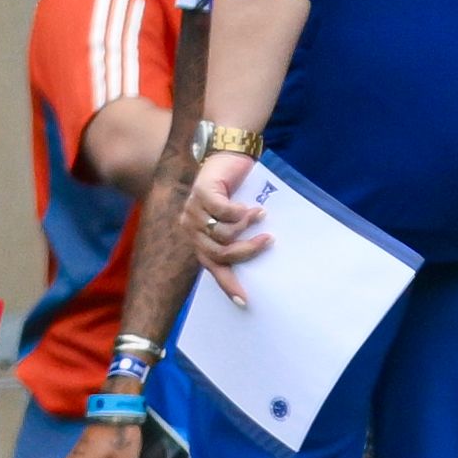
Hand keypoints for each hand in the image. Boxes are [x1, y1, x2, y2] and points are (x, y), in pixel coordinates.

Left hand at [185, 149, 262, 301]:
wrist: (228, 156)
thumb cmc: (236, 191)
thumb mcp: (236, 220)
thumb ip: (236, 239)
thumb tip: (256, 265)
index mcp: (197, 236)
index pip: (211, 266)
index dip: (227, 284)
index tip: (244, 301)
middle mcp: (190, 225)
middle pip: (219, 253)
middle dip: (246, 252)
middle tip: (267, 242)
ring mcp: (193, 208)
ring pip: (223, 235)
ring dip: (247, 228)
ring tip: (260, 217)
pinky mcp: (202, 192)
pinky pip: (226, 213)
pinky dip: (243, 213)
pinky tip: (253, 207)